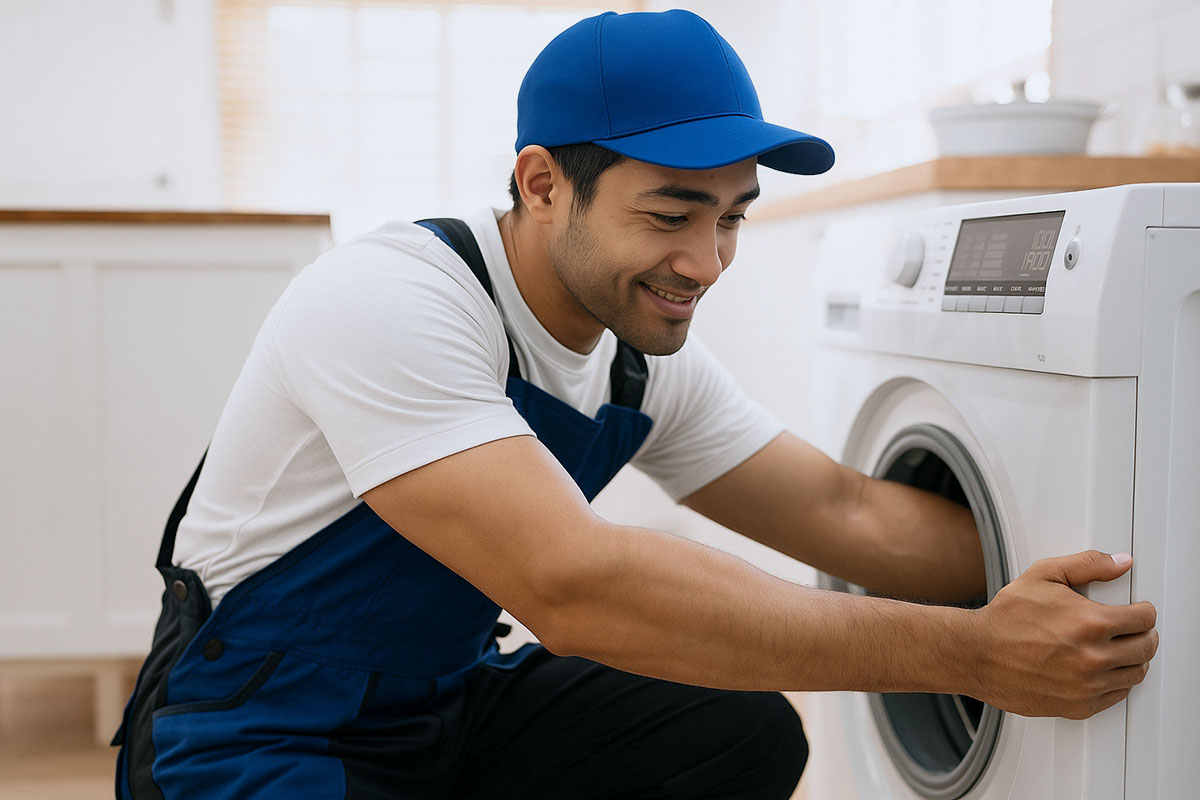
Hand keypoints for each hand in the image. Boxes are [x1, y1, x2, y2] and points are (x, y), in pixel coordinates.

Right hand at [968, 550, 1157, 718]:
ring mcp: (1087, 685)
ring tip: (1119, 649)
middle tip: (1134, 630)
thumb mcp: (1043, 575)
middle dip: (1144, 635)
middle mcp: (1093, 657)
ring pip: (1135, 674)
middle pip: (1146, 648)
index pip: (1144, 619)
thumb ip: (1086, 565)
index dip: (1144, 611)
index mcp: (1090, 623)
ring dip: (1133, 660)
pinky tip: (1102, 669)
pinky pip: (1116, 696)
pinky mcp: (1079, 706)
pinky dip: (1116, 682)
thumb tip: (1119, 562)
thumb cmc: (1005, 617)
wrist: (976, 653)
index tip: (1138, 610)